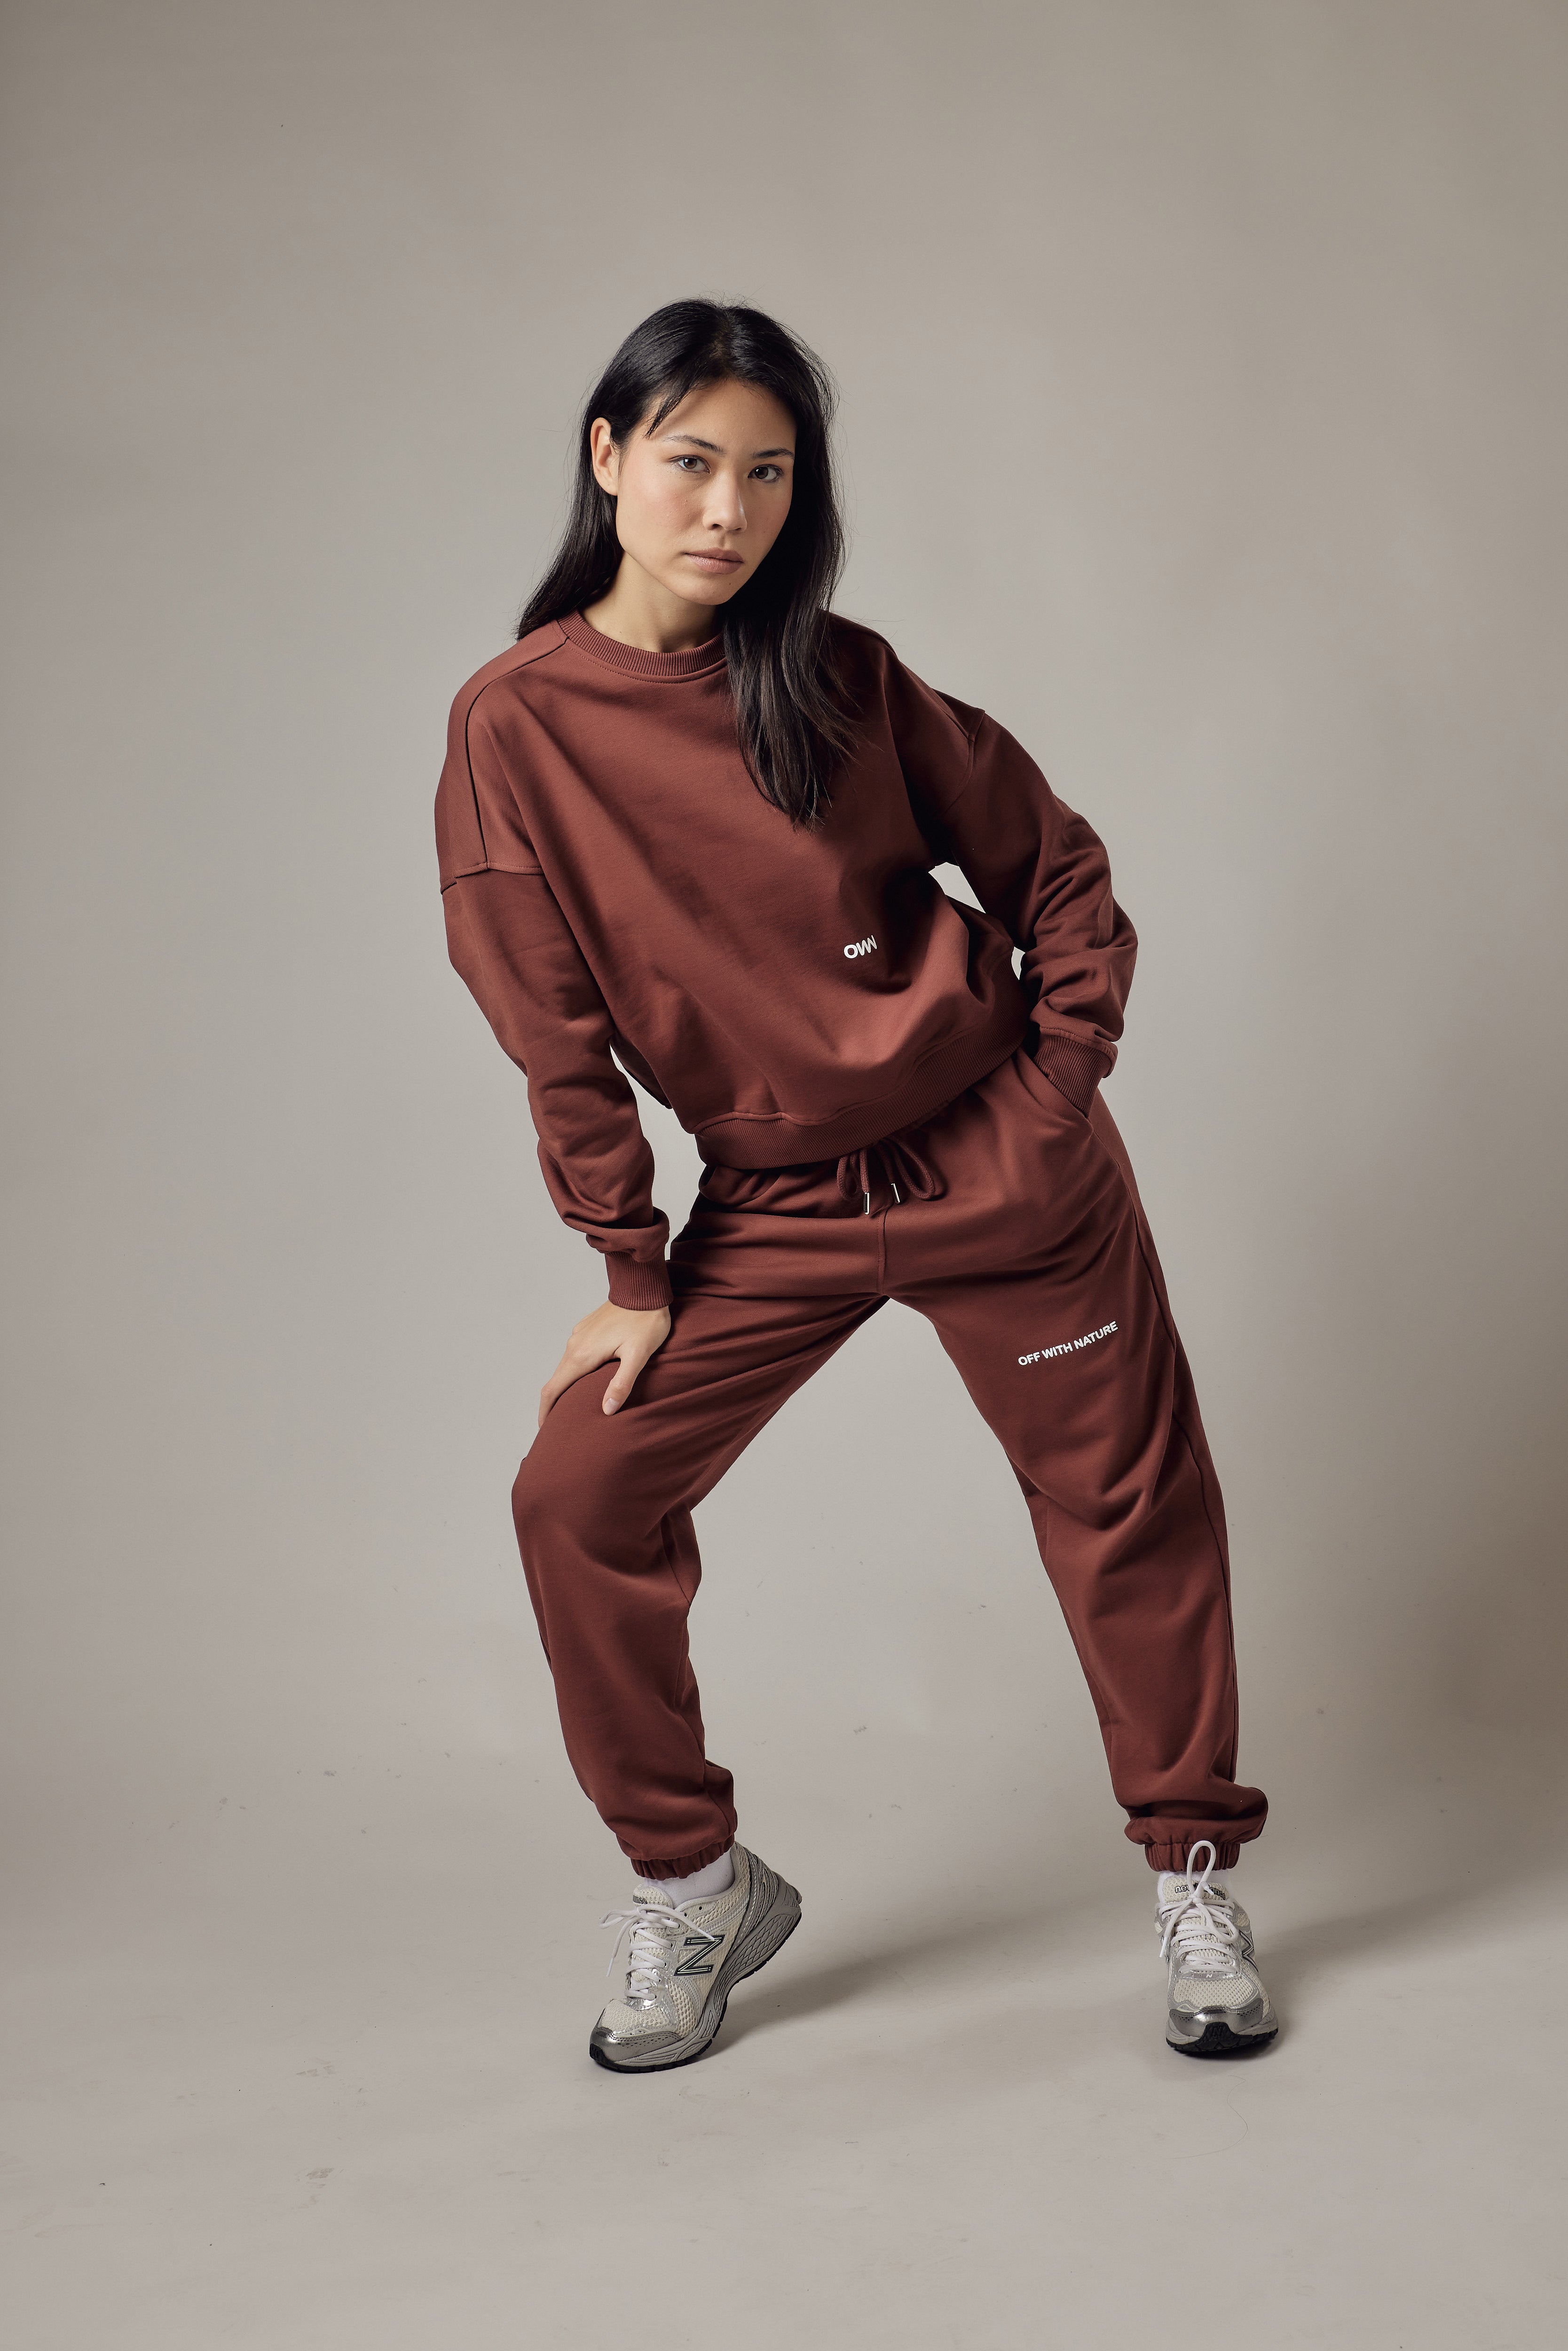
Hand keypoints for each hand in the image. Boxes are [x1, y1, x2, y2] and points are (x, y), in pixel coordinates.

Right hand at [538, 1300, 671, 1426]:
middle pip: (556, 1380)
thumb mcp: (638, 1356)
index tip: (544, 1429)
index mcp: (582, 1355)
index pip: (553, 1389)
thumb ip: (621, 1384)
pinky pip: (574, 1355)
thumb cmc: (646, 1322)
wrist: (643, 1288)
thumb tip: (607, 1411)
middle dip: (554, 1404)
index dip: (545, 1412)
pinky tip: (587, 1379)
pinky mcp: (586, 1329)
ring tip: (573, 1406)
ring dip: (565, 1387)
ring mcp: (579, 1335)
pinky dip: (574, 1372)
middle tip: (559, 1425)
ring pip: (566, 1367)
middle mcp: (574, 1344)